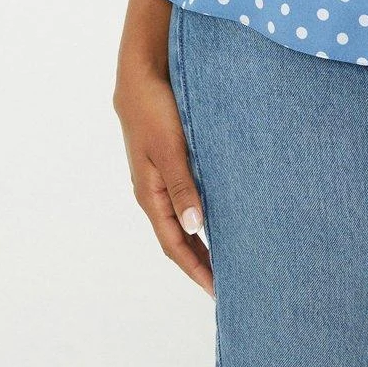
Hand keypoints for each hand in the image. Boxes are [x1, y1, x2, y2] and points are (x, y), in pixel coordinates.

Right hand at [114, 68, 214, 300]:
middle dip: (198, 262)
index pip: (174, 244)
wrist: (140, 77)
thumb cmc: (154, 110)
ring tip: (224, 257)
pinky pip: (184, 200)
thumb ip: (182, 186)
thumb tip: (196, 228)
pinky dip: (199, 216)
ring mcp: (159, 179)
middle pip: (177, 238)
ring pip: (181, 220)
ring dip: (199, 241)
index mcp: (150, 194)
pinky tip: (215, 216)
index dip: (195, 268)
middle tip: (227, 282)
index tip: (216, 289)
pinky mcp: (168, 163)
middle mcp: (153, 192)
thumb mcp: (169, 148)